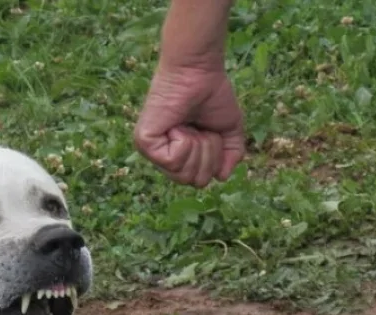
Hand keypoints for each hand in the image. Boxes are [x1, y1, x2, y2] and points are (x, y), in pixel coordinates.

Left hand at [134, 62, 245, 186]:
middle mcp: (164, 155)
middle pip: (194, 181)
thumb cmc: (212, 94)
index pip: (200, 180)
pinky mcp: (144, 142)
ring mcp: (152, 150)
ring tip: (189, 125)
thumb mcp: (228, 130)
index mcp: (181, 155)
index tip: (210, 132)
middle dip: (208, 154)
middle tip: (200, 128)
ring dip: (197, 147)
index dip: (214, 160)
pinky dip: (183, 142)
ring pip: (183, 174)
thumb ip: (231, 155)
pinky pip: (172, 161)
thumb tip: (221, 178)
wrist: (199, 72)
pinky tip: (177, 125)